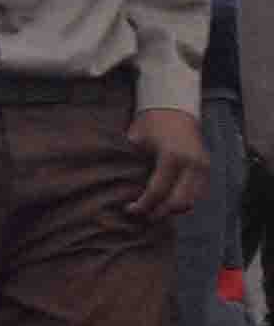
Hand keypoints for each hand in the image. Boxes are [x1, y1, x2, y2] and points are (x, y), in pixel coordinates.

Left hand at [136, 106, 209, 221]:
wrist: (175, 109)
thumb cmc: (151, 124)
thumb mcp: (135, 140)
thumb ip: (130, 163)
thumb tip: (118, 189)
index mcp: (172, 157)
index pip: (158, 191)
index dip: (143, 205)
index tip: (129, 209)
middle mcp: (192, 164)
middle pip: (178, 202)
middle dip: (160, 213)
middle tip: (143, 216)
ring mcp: (203, 167)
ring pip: (191, 202)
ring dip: (172, 210)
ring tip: (154, 211)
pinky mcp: (207, 169)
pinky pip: (198, 195)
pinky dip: (183, 202)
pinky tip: (166, 202)